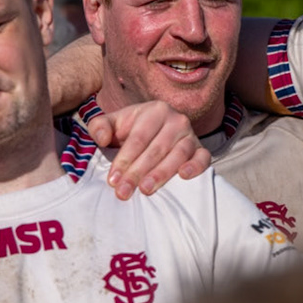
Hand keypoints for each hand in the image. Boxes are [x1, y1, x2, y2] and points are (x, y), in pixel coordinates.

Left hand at [85, 101, 211, 199]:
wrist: (156, 130)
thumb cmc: (132, 130)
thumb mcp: (113, 123)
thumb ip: (99, 126)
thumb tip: (102, 138)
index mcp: (154, 111)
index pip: (138, 138)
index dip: (125, 159)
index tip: (113, 180)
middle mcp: (176, 120)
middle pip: (156, 149)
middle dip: (138, 172)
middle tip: (124, 192)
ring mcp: (191, 135)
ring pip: (178, 154)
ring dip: (162, 174)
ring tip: (145, 190)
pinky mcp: (201, 149)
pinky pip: (203, 157)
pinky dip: (196, 167)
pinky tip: (183, 177)